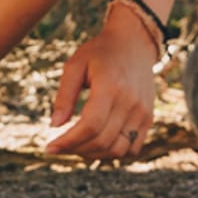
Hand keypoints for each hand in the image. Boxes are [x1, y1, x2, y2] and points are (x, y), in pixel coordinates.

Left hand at [42, 13, 157, 160]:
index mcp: (110, 86)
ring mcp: (142, 112)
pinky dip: (112, 153)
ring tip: (74, 146)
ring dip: (93, 155)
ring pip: (118, 151)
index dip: (68, 142)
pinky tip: (95, 144)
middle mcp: (130, 102)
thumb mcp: (75, 65)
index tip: (49, 148)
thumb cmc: (99, 52)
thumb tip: (54, 125)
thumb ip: (64, 95)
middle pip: (102, 141)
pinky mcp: (148, 118)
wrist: (134, 43)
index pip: (90, 126)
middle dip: (75, 150)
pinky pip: (132, 149)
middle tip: (58, 147)